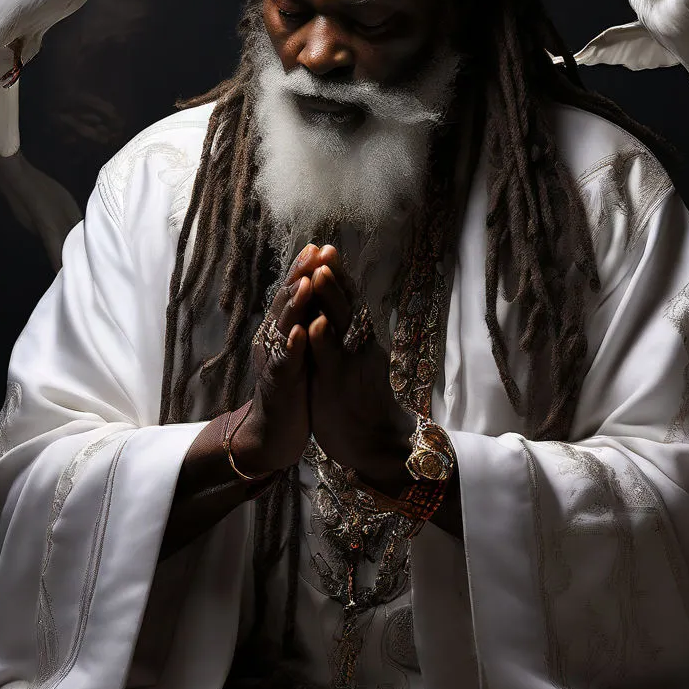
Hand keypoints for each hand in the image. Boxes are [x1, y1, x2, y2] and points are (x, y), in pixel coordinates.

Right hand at [230, 245, 324, 476]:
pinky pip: (284, 362)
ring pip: (284, 326)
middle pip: (287, 300)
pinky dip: (292, 346)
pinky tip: (299, 332)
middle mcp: (274, 338)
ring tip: (307, 283)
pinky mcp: (278, 383)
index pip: (295, 293)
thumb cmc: (293, 386)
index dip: (306, 269)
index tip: (321, 246)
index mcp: (284, 328)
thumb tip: (318, 290)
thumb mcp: (302, 348)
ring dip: (295, 304)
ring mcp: (274, 359)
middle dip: (300, 275)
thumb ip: (306, 321)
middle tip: (314, 252)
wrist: (275, 431)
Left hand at [305, 246, 414, 494]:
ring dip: (329, 298)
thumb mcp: (349, 358)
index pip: (346, 298)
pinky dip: (323, 342)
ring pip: (340, 324)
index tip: (323, 247)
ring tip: (318, 273)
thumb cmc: (358, 398)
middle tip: (324, 247)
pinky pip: (331, 360)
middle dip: (334, 275)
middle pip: (346, 302)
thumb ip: (343, 334)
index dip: (335, 273)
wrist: (374, 441)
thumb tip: (332, 309)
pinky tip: (314, 325)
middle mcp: (357, 343)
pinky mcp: (340, 385)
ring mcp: (349, 362)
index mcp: (356, 337)